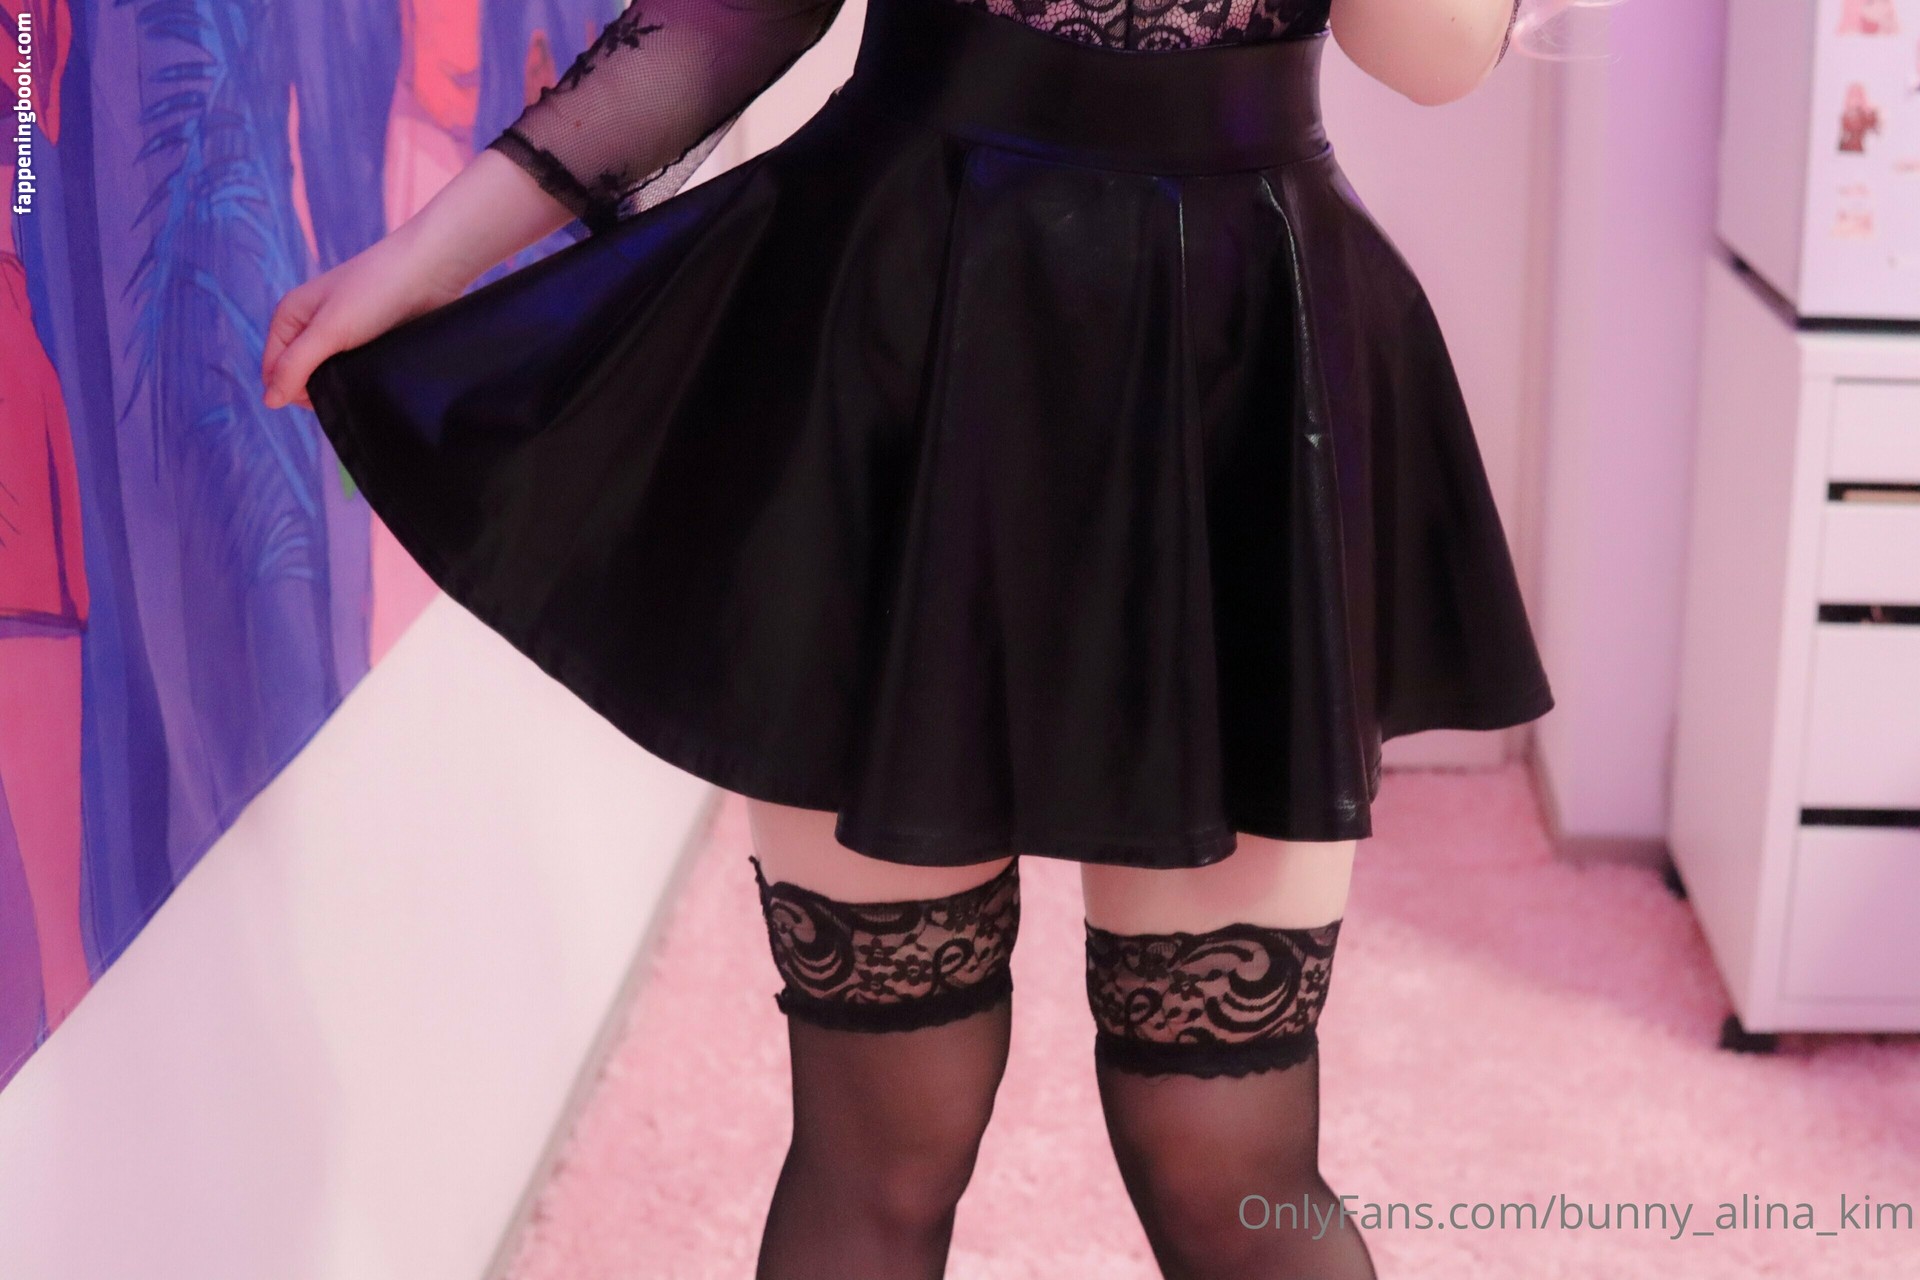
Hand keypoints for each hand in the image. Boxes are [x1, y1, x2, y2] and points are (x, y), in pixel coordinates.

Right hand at [260, 229, 468, 411]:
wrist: (429, 270)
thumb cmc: (375, 292)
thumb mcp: (329, 330)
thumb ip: (297, 365)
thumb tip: (270, 402)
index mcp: (289, 317)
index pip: (274, 371)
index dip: (293, 389)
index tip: (324, 392)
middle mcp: (311, 325)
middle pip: (301, 375)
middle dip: (319, 387)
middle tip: (349, 383)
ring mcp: (340, 334)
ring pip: (330, 375)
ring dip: (343, 384)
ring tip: (365, 377)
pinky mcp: (368, 341)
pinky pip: (354, 370)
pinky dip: (362, 378)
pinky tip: (377, 376)